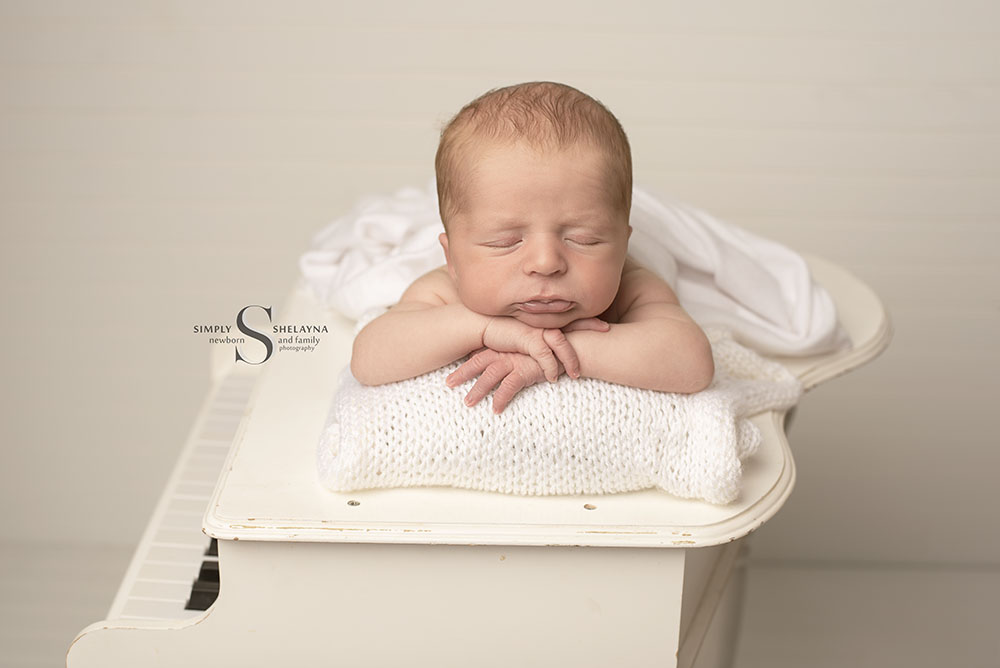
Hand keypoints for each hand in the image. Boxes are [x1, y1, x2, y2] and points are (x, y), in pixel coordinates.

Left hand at [446, 349, 551, 413]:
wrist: (568, 346)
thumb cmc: (546, 349)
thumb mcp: (525, 350)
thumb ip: (511, 355)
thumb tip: (498, 365)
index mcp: (503, 346)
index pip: (478, 353)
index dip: (464, 362)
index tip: (452, 373)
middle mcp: (505, 352)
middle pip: (478, 362)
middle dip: (462, 374)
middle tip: (448, 384)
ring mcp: (514, 360)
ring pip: (489, 376)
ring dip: (478, 390)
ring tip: (467, 403)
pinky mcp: (525, 371)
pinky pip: (509, 387)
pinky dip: (501, 399)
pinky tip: (496, 410)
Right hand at [481, 316, 609, 381]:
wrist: (484, 327)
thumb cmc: (505, 332)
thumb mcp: (526, 335)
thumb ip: (540, 339)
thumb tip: (554, 350)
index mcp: (546, 322)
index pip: (572, 320)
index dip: (589, 322)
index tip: (606, 326)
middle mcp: (544, 323)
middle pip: (574, 327)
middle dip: (590, 333)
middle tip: (606, 335)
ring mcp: (537, 329)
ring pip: (562, 343)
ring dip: (570, 360)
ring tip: (575, 375)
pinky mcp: (526, 339)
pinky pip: (544, 355)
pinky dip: (550, 367)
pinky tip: (552, 378)